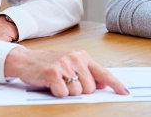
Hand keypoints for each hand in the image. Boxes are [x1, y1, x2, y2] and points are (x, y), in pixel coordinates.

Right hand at [4, 47, 128, 97]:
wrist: (25, 60)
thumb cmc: (49, 64)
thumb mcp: (70, 64)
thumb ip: (87, 73)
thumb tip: (102, 84)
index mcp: (83, 57)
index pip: (103, 73)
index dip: (115, 84)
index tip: (125, 92)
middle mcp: (75, 59)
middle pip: (89, 88)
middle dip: (79, 90)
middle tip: (67, 82)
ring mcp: (64, 65)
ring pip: (77, 92)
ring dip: (67, 92)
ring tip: (58, 82)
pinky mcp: (53, 73)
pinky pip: (63, 94)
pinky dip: (57, 93)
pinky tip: (51, 84)